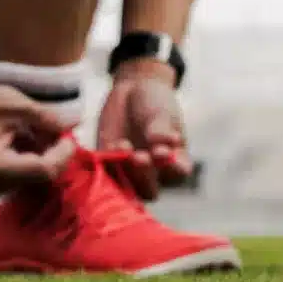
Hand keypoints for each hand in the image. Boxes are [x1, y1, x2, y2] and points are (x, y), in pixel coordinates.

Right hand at [0, 82, 74, 194]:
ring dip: (43, 152)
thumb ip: (47, 117)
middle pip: (42, 175)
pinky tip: (26, 135)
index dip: (64, 153)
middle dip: (55, 152)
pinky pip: (22, 173)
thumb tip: (74, 123)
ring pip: (34, 175)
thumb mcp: (15, 105)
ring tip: (37, 127)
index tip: (69, 134)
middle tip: (56, 127)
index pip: (46, 170)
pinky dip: (31, 155)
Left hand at [95, 62, 192, 200]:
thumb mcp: (162, 112)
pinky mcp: (107, 164)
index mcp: (175, 162)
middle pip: (149, 189)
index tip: (163, 151)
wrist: (133, 91)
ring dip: (122, 171)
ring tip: (123, 145)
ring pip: (125, 186)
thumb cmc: (156, 104)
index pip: (178, 174)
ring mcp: (129, 172)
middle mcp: (153, 173)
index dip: (171, 168)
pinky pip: (105, 172)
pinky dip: (106, 162)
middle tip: (139, 156)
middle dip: (143, 176)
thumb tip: (161, 142)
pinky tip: (111, 144)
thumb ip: (161, 128)